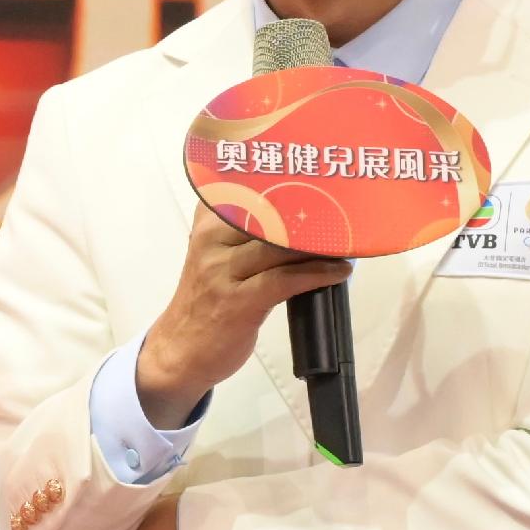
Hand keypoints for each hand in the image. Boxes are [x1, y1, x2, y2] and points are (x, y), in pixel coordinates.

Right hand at [138, 204, 352, 426]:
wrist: (179, 348)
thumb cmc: (205, 299)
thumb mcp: (213, 251)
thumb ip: (239, 226)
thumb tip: (293, 207)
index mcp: (208, 222)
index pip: (253, 189)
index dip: (293, 183)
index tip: (327, 182)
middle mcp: (212, 240)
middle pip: (271, 214)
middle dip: (313, 214)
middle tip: (349, 213)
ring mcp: (223, 271)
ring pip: (281, 246)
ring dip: (321, 245)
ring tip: (350, 242)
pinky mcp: (238, 301)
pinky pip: (285, 280)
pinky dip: (317, 274)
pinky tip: (339, 272)